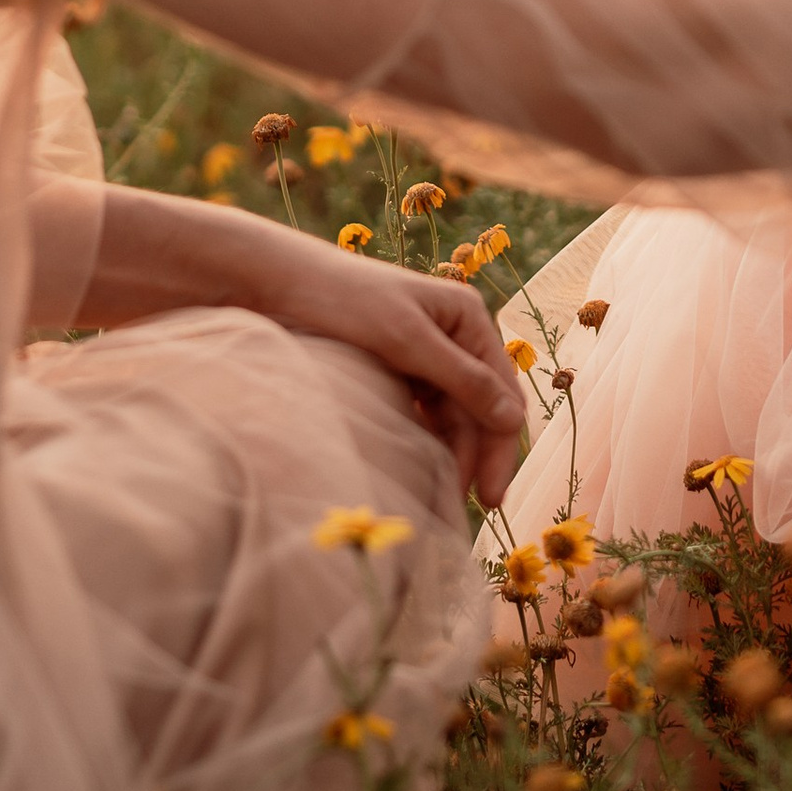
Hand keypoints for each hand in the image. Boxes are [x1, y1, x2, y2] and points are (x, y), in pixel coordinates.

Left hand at [259, 245, 527, 507]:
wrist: (277, 282)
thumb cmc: (343, 299)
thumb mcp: (404, 338)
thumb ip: (461, 379)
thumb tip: (513, 421)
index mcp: (467, 318)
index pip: (501, 391)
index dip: (500, 445)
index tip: (491, 495)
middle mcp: (453, 335)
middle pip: (479, 408)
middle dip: (476, 455)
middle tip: (468, 508)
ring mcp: (425, 354)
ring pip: (452, 415)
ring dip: (452, 453)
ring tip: (442, 496)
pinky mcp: (397, 368)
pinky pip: (424, 412)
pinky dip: (426, 440)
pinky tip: (421, 468)